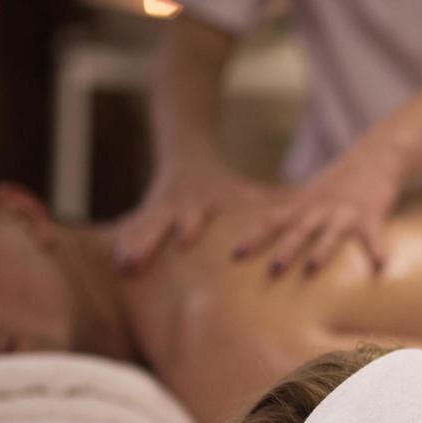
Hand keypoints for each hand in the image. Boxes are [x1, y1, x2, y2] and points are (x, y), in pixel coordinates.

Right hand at [113, 159, 279, 273]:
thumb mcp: (244, 191)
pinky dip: (124, 245)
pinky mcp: (145, 214)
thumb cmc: (223, 183)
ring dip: (132, 247)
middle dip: (149, 241)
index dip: (189, 224)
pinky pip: (131, 231)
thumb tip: (304, 217)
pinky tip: (116, 265)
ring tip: (123, 266)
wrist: (186, 155)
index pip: (195, 213)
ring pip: (141, 228)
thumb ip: (270, 207)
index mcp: (200, 201)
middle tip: (137, 260)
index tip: (185, 237)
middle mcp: (176, 206)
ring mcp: (157, 210)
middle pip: (160, 223)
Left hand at [233, 138, 404, 274]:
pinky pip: (373, 236)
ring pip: (330, 234)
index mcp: (303, 206)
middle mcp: (320, 210)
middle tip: (272, 271)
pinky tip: (381, 265)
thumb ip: (290, 212)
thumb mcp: (309, 194)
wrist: (374, 157)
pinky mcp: (371, 215)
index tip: (235, 254)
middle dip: (285, 250)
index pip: (271, 220)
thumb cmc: (339, 182)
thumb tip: (261, 229)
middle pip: (298, 231)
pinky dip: (377, 249)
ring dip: (321, 251)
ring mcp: (345, 213)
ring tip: (313, 268)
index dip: (253, 236)